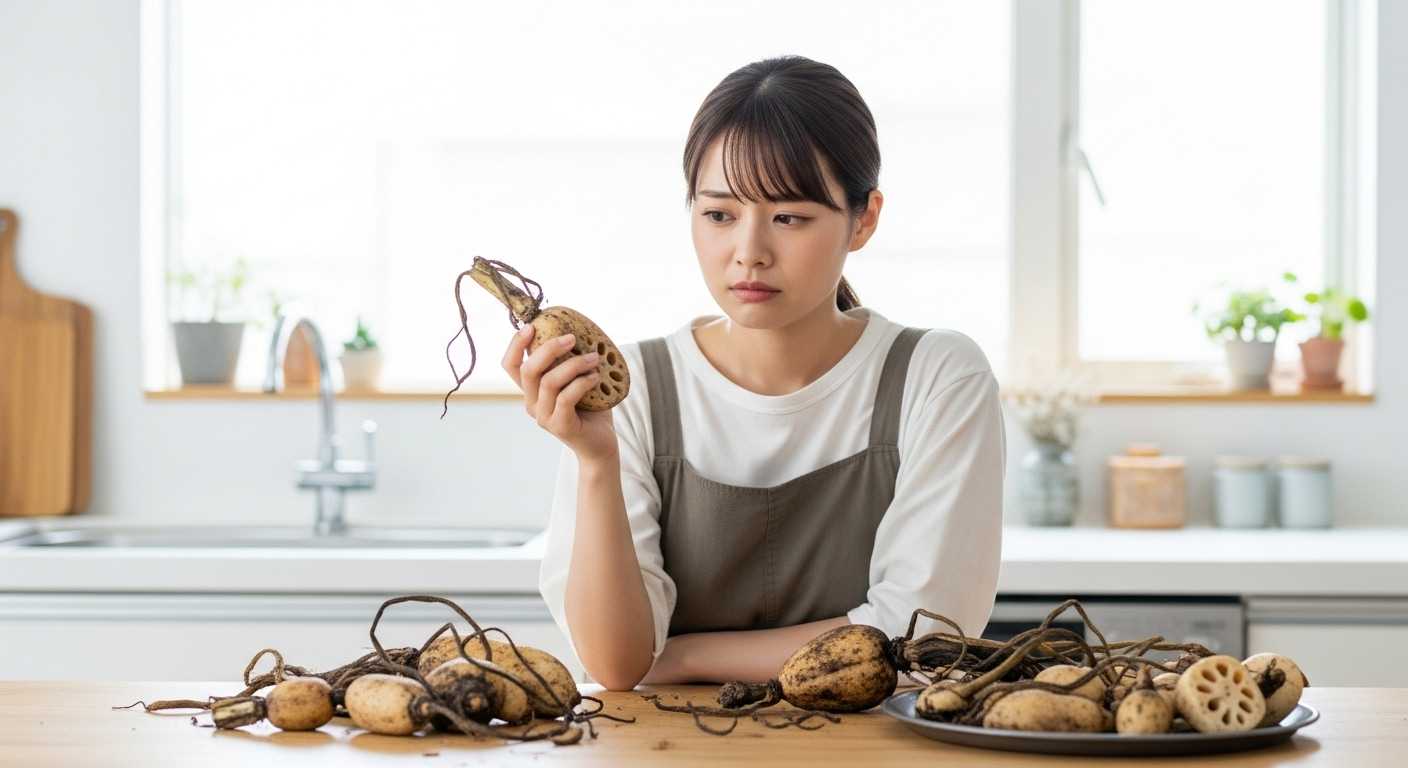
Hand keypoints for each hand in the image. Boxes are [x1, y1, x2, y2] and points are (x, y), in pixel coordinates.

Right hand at [503, 325, 617, 462]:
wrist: (600, 445)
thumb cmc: (591, 409)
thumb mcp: (576, 380)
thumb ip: (569, 360)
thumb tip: (577, 329)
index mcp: (531, 390)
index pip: (511, 365)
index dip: (515, 344)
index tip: (532, 326)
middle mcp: (532, 403)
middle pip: (527, 370)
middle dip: (549, 349)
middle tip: (572, 338)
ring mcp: (543, 416)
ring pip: (548, 382)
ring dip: (573, 365)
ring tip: (594, 358)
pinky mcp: (559, 426)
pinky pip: (566, 398)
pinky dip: (582, 382)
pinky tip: (596, 376)